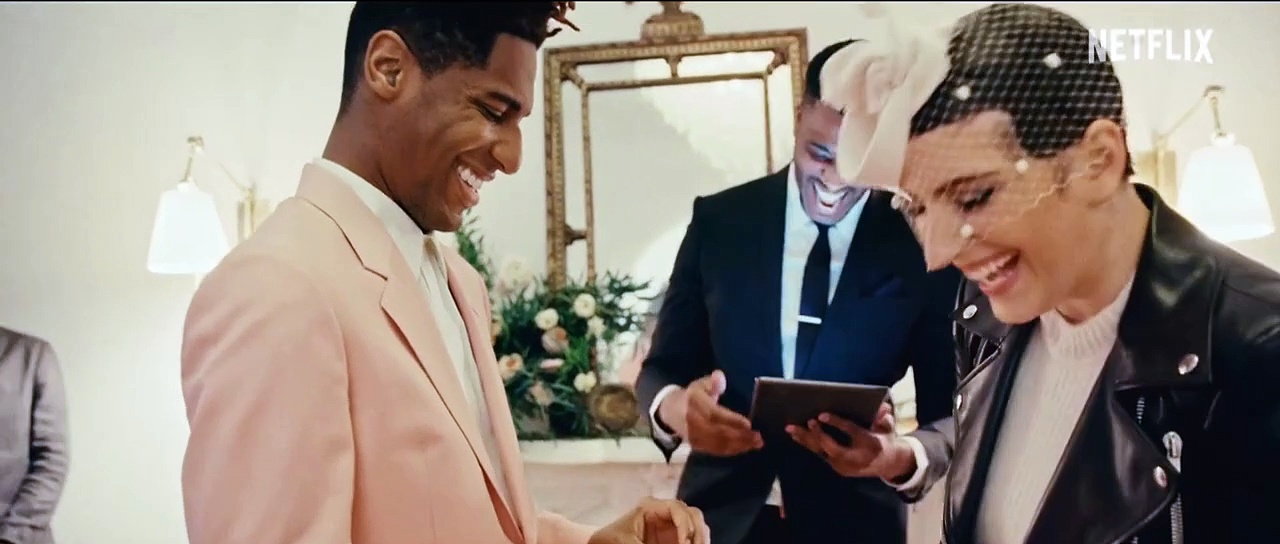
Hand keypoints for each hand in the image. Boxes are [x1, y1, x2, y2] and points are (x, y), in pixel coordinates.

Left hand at [589, 497, 709, 543]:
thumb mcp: (630, 543)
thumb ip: (657, 542)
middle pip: (692, 514)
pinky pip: (691, 538)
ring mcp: (670, 527)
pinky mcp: (673, 539)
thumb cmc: (610, 541)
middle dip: (697, 532)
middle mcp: (664, 514)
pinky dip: (696, 542)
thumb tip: (681, 542)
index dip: (685, 524)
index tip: (684, 543)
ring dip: (699, 538)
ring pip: (696, 526)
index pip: (677, 508)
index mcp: (650, 507)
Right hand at [658, 370, 762, 455]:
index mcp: (693, 403)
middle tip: (759, 437)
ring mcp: (694, 436)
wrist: (669, 411)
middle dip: (740, 436)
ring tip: (756, 443)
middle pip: (719, 432)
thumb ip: (712, 382)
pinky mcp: (696, 446)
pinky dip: (732, 450)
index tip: (749, 424)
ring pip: (719, 444)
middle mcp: (693, 422)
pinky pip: (716, 450)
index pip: (715, 414)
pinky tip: (744, 447)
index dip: (732, 420)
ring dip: (739, 445)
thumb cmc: (691, 396)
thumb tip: (720, 376)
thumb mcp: (699, 384)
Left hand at [786, 402, 914, 479]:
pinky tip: (795, 434)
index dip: (836, 423)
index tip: (821, 414)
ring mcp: (843, 465)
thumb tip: (883, 407)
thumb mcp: (888, 428)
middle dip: (818, 435)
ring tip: (790, 428)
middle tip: (808, 421)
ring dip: (805, 439)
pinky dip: (807, 443)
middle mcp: (854, 458)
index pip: (851, 432)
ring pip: (821, 451)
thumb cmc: (884, 439)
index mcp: (869, 444)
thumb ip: (885, 417)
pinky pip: (819, 453)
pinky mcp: (835, 466)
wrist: (885, 465)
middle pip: (832, 447)